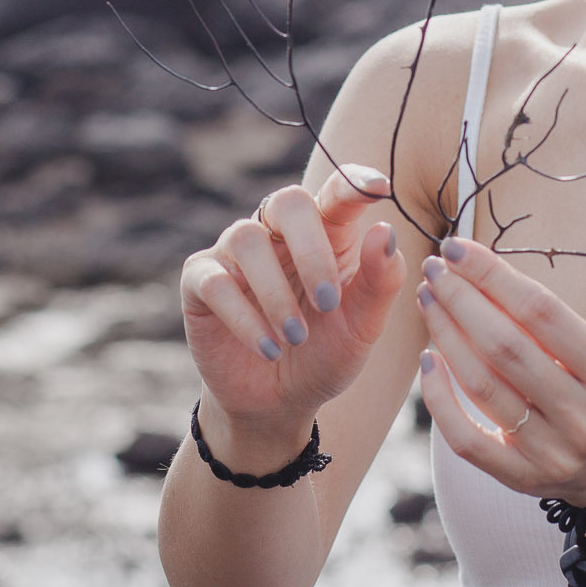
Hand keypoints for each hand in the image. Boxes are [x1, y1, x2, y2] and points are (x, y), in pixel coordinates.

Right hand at [180, 165, 405, 433]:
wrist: (279, 403)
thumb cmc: (326, 353)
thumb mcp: (362, 327)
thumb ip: (380, 281)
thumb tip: (384, 230)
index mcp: (325, 234)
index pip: (337, 193)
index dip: (354, 183)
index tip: (380, 187)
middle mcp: (277, 233)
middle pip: (287, 202)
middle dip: (311, 249)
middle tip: (328, 302)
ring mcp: (234, 254)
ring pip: (246, 239)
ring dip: (275, 293)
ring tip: (295, 338)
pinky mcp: (200, 283)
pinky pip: (215, 282)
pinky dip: (244, 318)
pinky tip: (268, 349)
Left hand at [414, 236, 585, 513]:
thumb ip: (551, 324)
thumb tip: (480, 274)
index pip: (541, 312)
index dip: (493, 276)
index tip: (457, 248)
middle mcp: (584, 417)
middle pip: (505, 347)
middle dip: (461, 299)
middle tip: (434, 269)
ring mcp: (553, 453)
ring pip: (482, 387)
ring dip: (446, 336)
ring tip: (429, 301)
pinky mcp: (522, 478)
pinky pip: (466, 439)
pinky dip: (439, 399)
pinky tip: (428, 360)